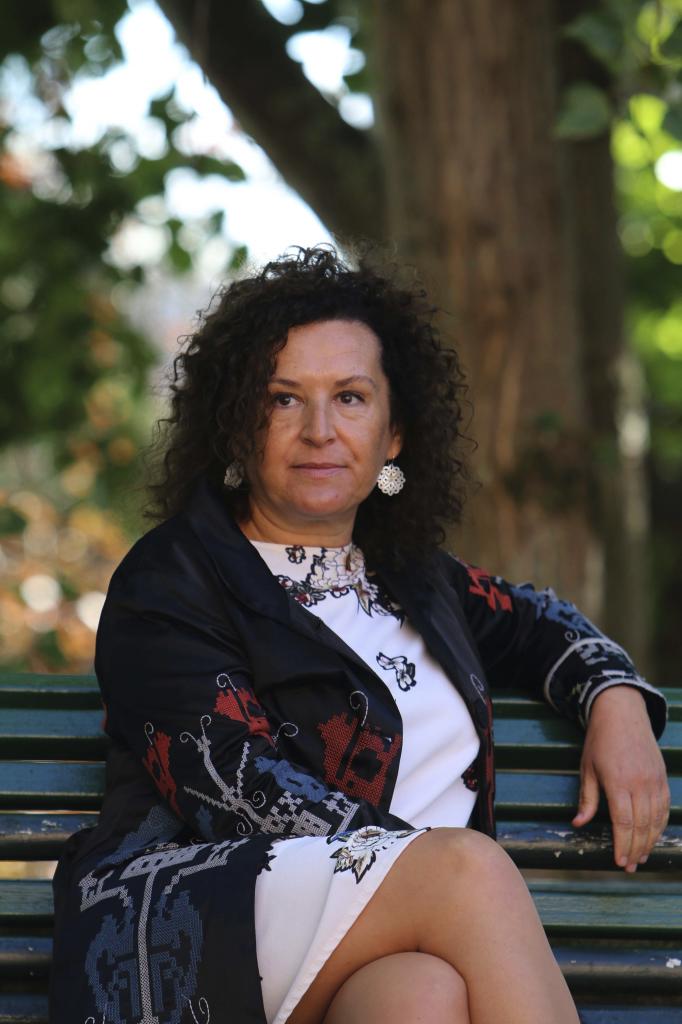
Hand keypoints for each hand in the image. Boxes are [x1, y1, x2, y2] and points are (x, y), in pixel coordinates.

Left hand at [571, 685, 669, 871]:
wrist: (622, 713)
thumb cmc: (599, 741)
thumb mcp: (587, 768)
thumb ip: (586, 798)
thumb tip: (578, 824)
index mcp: (618, 782)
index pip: (623, 823)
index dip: (622, 845)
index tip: (619, 861)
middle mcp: (640, 783)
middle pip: (641, 826)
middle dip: (636, 849)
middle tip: (629, 866)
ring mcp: (654, 780)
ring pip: (656, 820)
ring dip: (649, 841)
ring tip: (641, 857)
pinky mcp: (662, 777)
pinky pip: (664, 807)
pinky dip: (660, 825)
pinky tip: (653, 836)